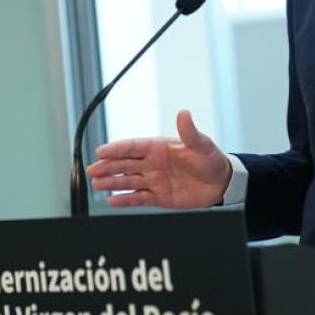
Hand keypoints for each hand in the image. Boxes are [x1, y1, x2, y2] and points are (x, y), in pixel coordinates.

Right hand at [86, 110, 232, 208]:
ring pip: (128, 181)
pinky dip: (125, 200)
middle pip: (125, 164)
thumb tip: (183, 113)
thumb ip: (190, 132)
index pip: (133, 147)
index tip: (101, 151)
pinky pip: (139, 198)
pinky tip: (112, 201)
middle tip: (92, 170)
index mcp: (159, 147)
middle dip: (107, 166)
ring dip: (112, 182)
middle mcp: (153, 163)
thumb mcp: (202, 145)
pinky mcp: (160, 197)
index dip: (116, 149)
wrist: (222, 183)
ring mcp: (155, 180)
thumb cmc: (211, 160)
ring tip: (96, 185)